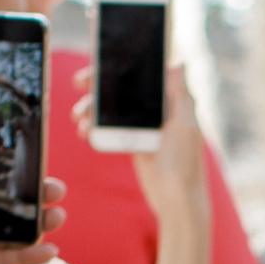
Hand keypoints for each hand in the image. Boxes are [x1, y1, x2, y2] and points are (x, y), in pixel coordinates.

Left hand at [0, 117, 63, 263]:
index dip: (6, 170)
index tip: (30, 159)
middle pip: (2, 203)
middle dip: (30, 196)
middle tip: (54, 188)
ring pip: (10, 231)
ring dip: (36, 224)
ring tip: (57, 215)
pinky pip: (7, 260)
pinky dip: (29, 256)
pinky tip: (48, 249)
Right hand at [79, 61, 208, 235]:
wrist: (176, 201)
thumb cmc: (185, 165)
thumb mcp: (185, 127)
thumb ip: (180, 95)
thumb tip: (179, 63)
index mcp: (171, 102)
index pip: (142, 76)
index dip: (119, 67)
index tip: (98, 64)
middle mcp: (158, 111)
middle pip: (124, 90)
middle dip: (100, 86)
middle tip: (79, 83)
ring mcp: (145, 127)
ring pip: (113, 109)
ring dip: (93, 109)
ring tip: (79, 117)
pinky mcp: (134, 143)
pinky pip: (111, 129)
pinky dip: (96, 128)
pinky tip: (84, 131)